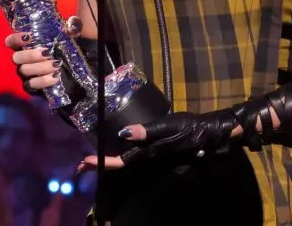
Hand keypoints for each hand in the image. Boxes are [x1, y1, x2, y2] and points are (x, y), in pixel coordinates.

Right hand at [3, 16, 81, 91]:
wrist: (76, 70)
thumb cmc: (67, 49)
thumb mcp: (70, 37)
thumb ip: (71, 28)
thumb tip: (72, 24)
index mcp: (27, 46)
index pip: (11, 42)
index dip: (15, 39)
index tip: (29, 37)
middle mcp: (23, 60)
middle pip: (16, 58)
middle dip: (30, 55)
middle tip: (46, 53)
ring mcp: (27, 74)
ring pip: (24, 71)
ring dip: (40, 67)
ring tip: (56, 65)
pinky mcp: (33, 87)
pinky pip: (32, 85)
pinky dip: (43, 81)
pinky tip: (55, 77)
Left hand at [77, 110, 237, 171]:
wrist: (210, 133)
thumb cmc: (189, 128)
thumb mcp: (168, 126)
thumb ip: (147, 131)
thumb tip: (124, 132)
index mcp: (148, 153)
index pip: (121, 160)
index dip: (102, 162)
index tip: (84, 162)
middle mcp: (148, 157)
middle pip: (120, 164)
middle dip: (101, 164)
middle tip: (81, 165)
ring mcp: (152, 156)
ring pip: (126, 161)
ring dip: (108, 161)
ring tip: (91, 160)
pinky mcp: (156, 151)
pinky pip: (134, 156)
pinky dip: (121, 155)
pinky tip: (116, 149)